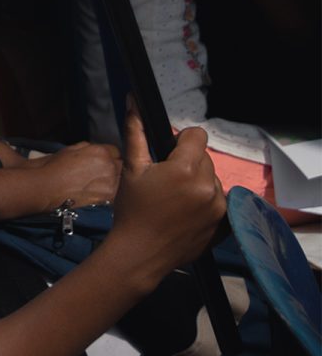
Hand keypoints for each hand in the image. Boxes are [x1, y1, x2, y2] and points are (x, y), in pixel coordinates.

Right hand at [37, 141, 121, 206]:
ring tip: (98, 184)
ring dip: (113, 181)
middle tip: (100, 173)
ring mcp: (111, 182)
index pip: (115, 151)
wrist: (48, 186)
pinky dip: (109, 192)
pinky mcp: (108, 197)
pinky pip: (115, 192)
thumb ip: (89, 148)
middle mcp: (110, 165)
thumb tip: (96, 152)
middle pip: (120, 165)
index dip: (108, 156)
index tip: (102, 161)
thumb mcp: (72, 149)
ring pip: (120, 180)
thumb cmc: (55, 166)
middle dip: (113, 168)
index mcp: (101, 151)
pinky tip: (98, 193)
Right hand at [108, 111, 225, 278]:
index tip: (167, 153)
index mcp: (185, 169)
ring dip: (197, 182)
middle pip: (204, 157)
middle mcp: (208, 186)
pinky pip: (220, 200)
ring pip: (212, 179)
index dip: (181, 140)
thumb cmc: (132, 210)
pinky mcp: (224, 224)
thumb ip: (135, 132)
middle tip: (165, 180)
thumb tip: (134, 101)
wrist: (140, 254)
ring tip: (174, 199)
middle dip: (187, 162)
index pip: (197, 136)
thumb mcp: (131, 169)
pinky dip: (206, 201)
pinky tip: (186, 213)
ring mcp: (220, 207)